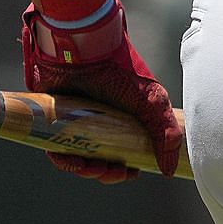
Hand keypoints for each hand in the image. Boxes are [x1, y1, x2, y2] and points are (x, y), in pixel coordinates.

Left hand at [21, 0, 182, 182]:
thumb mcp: (152, 101)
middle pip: (102, 157)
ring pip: (79, 156)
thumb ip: (165, 132)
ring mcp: (74, 121)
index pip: (124, 149)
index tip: (133, 172)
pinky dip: (66, 160)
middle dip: (109, 172)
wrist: (86, 49)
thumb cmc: (122, 71)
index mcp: (122, 117)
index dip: (128, 166)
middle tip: (115, 173)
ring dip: (88, 170)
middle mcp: (98, 120)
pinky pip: (56, 149)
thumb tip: (169, 170)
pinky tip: (75, 163)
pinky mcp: (53, 120)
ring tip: (96, 170)